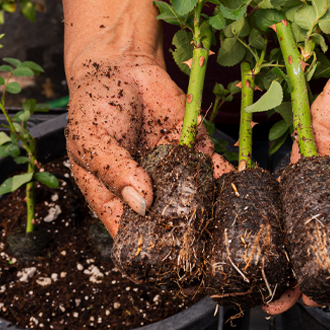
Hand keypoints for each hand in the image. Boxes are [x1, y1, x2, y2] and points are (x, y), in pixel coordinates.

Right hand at [65, 56, 233, 235]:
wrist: (121, 66)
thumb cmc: (95, 107)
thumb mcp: (91, 140)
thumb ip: (113, 170)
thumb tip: (141, 204)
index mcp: (114, 197)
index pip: (129, 234)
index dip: (144, 250)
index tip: (162, 263)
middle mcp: (148, 191)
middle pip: (167, 223)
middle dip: (184, 235)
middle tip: (199, 247)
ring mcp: (174, 172)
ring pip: (196, 200)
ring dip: (210, 211)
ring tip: (222, 223)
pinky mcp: (196, 150)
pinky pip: (215, 169)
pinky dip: (228, 178)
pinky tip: (239, 188)